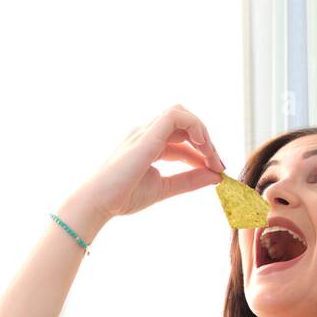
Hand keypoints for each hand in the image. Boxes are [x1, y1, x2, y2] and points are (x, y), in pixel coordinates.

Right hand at [75, 104, 226, 220]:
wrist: (98, 202)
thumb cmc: (122, 197)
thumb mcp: (164, 188)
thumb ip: (189, 181)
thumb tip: (216, 177)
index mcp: (148, 145)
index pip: (183, 141)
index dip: (203, 154)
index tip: (217, 172)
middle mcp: (147, 134)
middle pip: (185, 125)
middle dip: (206, 142)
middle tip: (218, 165)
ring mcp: (146, 131)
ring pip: (182, 114)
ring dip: (202, 133)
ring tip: (211, 156)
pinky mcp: (147, 134)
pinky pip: (176, 115)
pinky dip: (195, 125)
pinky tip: (202, 146)